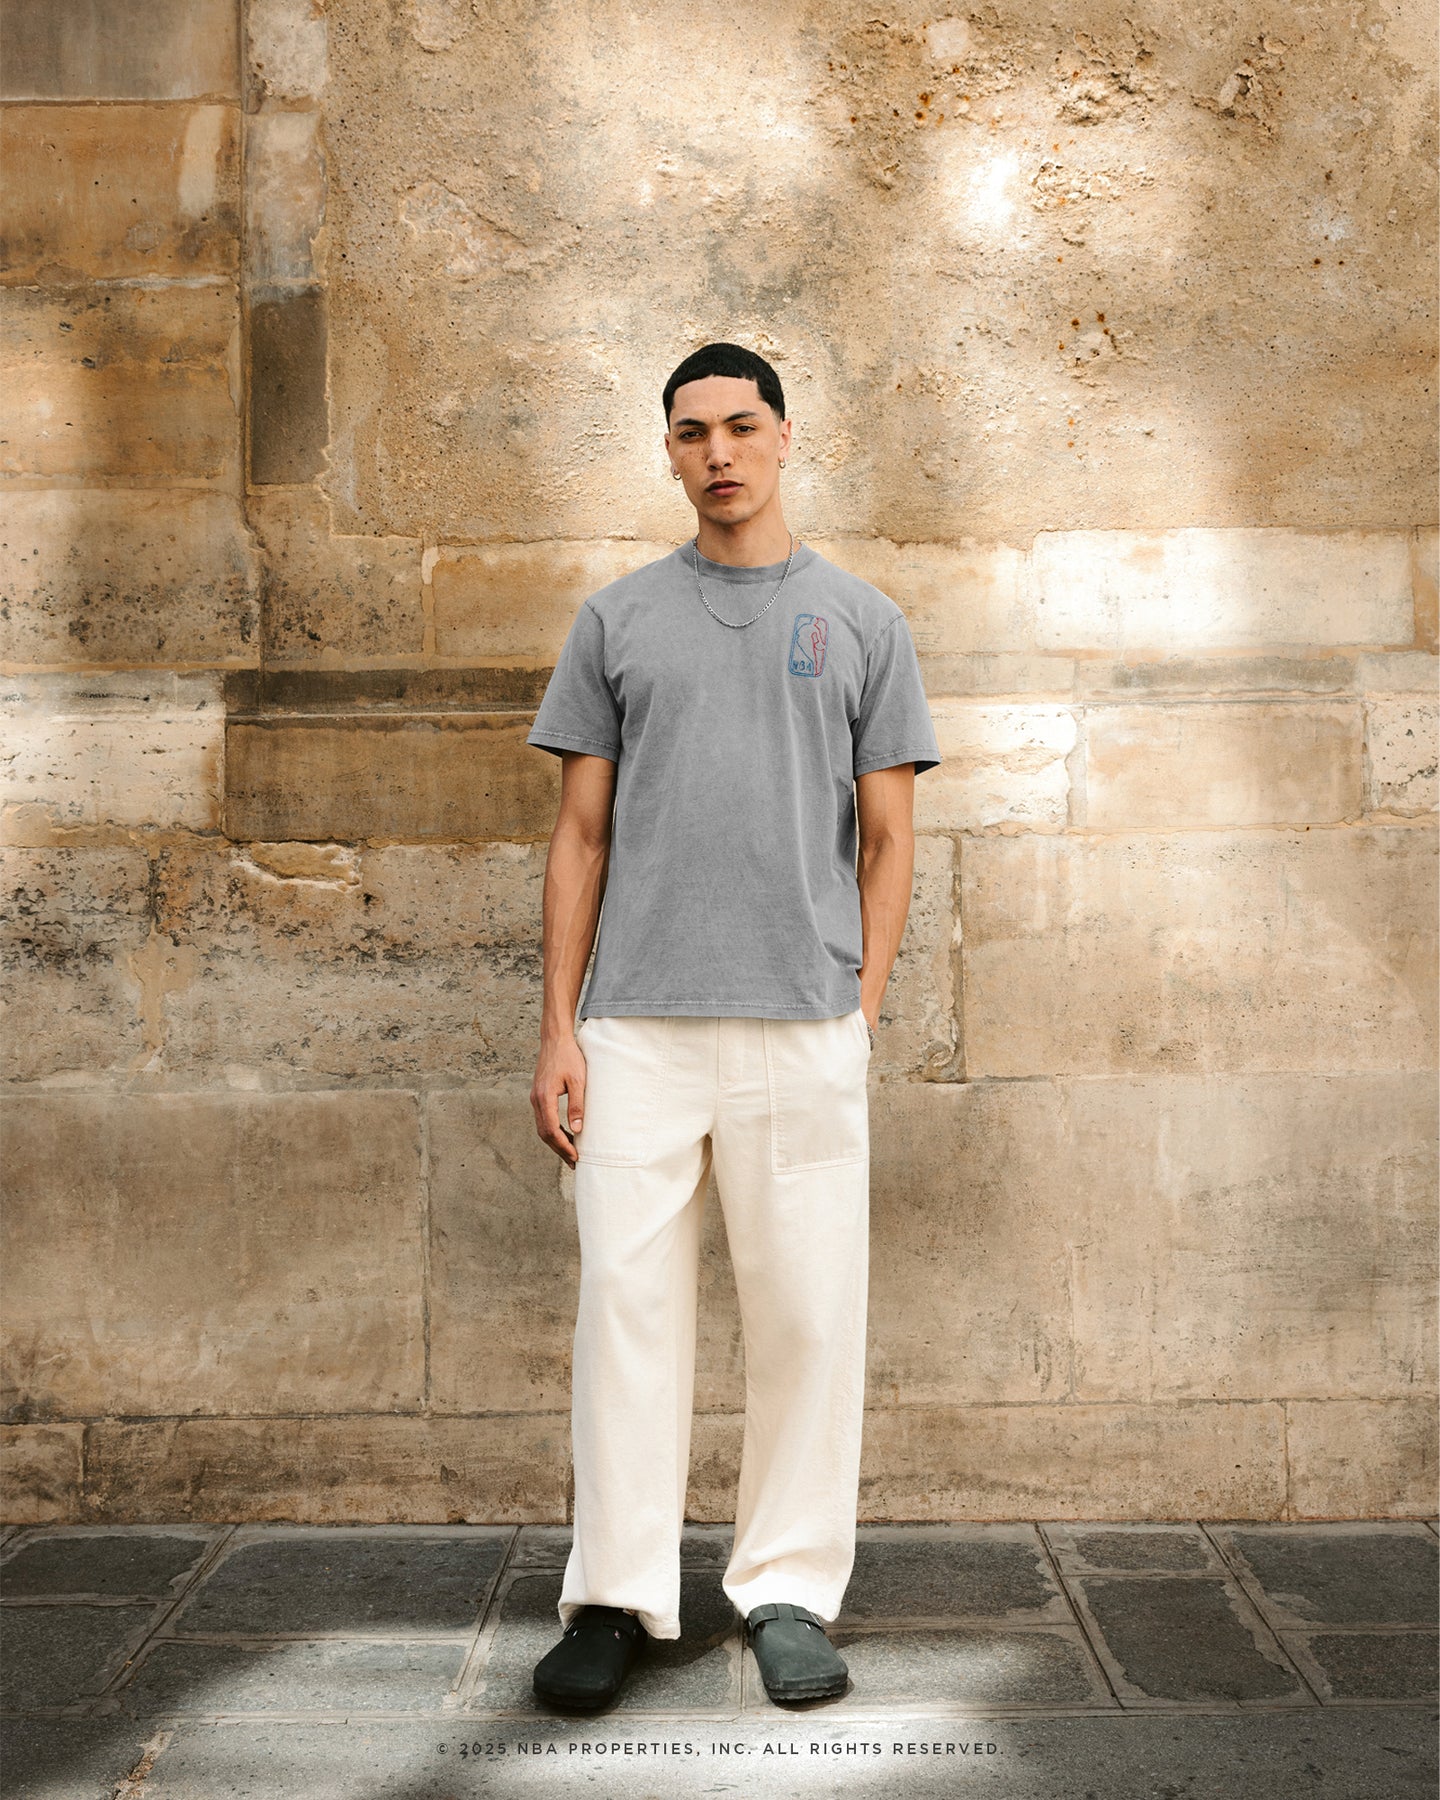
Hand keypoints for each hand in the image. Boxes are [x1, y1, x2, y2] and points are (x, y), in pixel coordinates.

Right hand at [531, 1034, 586, 1168]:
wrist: (555, 1040)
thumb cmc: (569, 1057)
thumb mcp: (578, 1080)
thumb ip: (577, 1105)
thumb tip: (577, 1130)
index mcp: (544, 1097)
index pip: (552, 1130)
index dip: (563, 1146)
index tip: (575, 1156)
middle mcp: (536, 1099)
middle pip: (544, 1133)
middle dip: (559, 1149)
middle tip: (574, 1161)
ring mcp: (535, 1097)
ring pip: (542, 1127)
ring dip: (555, 1142)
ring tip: (570, 1153)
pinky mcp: (538, 1095)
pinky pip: (543, 1119)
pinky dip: (552, 1130)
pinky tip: (565, 1134)